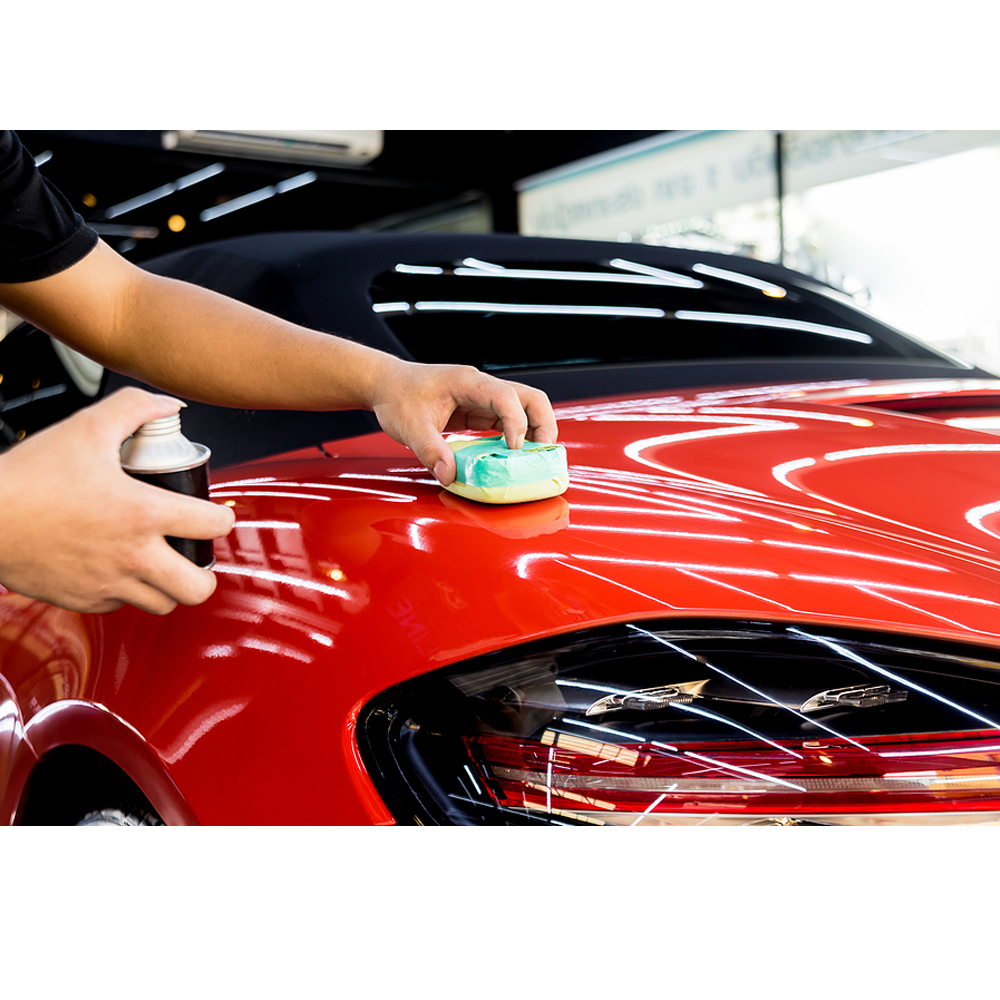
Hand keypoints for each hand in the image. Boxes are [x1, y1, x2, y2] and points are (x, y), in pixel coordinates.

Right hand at [0, 387, 235, 614]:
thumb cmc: (30, 476)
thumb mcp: (87, 426)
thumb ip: (135, 407)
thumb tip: (170, 406)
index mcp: (143, 514)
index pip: (213, 527)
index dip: (222, 519)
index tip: (215, 516)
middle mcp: (132, 556)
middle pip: (199, 588)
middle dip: (205, 571)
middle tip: (195, 554)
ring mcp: (108, 583)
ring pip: (163, 604)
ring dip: (170, 586)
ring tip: (164, 566)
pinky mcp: (83, 600)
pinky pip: (122, 607)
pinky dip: (129, 593)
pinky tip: (122, 571)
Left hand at [370, 359, 557, 485]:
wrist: (388, 385)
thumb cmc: (397, 397)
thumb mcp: (409, 427)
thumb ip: (431, 451)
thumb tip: (451, 477)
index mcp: (468, 382)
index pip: (506, 396)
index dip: (516, 423)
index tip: (515, 449)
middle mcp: (482, 387)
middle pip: (530, 397)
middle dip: (544, 424)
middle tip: (545, 454)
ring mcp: (483, 399)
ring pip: (524, 409)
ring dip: (536, 432)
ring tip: (537, 459)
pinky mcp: (479, 411)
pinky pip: (508, 422)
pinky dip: (518, 438)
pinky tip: (517, 458)